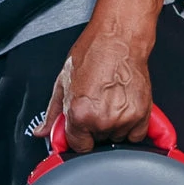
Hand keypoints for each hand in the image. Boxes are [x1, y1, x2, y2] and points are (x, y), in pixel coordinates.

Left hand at [33, 24, 152, 153]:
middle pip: (98, 141)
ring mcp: (123, 118)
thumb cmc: (92, 53)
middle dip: (94, 128)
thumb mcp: (63, 81)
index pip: (79, 146)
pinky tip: (123, 107)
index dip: (78, 136)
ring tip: (110, 101)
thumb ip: (53, 112)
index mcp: (79, 114)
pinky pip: (136, 135)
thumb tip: (42, 131)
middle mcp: (102, 120)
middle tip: (96, 104)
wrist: (118, 39)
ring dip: (113, 126)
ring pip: (116, 137)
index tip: (81, 128)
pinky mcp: (141, 114)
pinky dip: (131, 126)